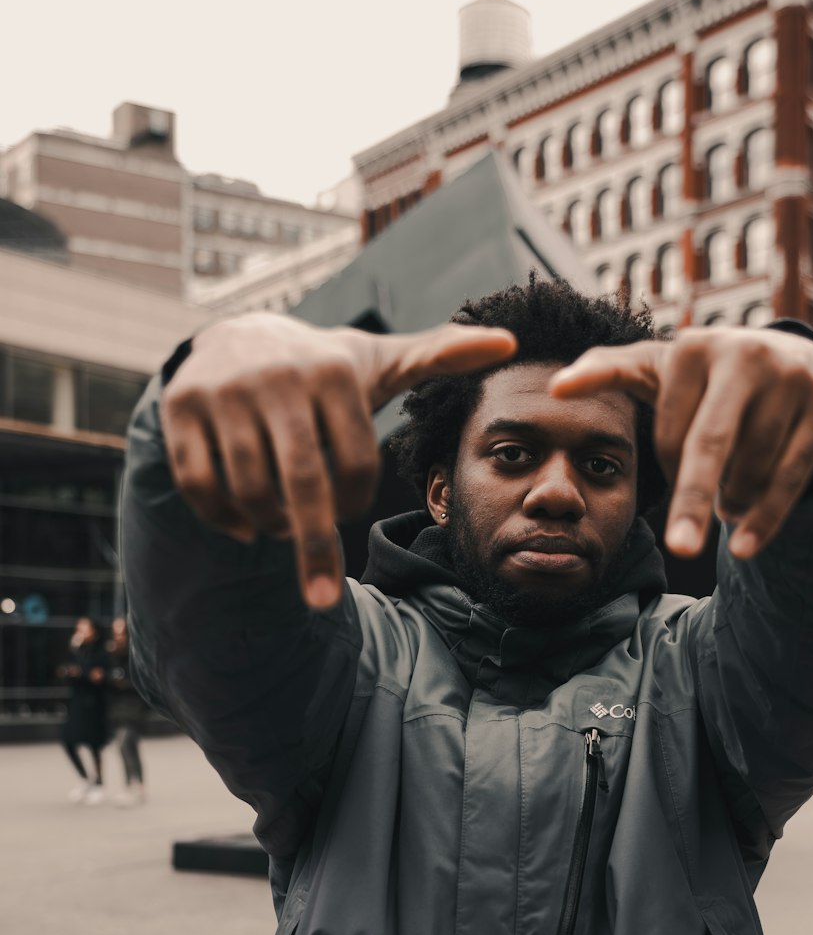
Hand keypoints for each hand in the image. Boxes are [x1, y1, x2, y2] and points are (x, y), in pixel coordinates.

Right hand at [161, 315, 515, 606]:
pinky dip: (222, 518)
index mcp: (333, 370)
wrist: (236, 337)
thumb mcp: (382, 363)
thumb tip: (510, 342)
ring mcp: (223, 391)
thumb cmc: (324, 369)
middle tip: (323, 597)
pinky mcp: (180, 407)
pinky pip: (200, 483)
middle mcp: (276, 375)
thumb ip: (442, 357)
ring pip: (248, 488)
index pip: (356, 463)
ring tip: (282, 532)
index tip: (350, 512)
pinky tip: (245, 528)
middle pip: (302, 482)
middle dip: (314, 550)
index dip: (355, 504)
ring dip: (270, 528)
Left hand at [550, 327, 812, 558]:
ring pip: (753, 465)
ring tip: (728, 506)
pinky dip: (769, 516)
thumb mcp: (660, 369)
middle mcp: (746, 355)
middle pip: (712, 445)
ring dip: (733, 501)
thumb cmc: (710, 377)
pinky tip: (747, 545)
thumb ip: (607, 372)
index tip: (670, 481)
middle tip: (679, 549)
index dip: (669, 467)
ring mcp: (792, 378)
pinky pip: (793, 474)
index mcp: (694, 348)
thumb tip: (556, 389)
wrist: (799, 360)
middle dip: (693, 501)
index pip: (670, 429)